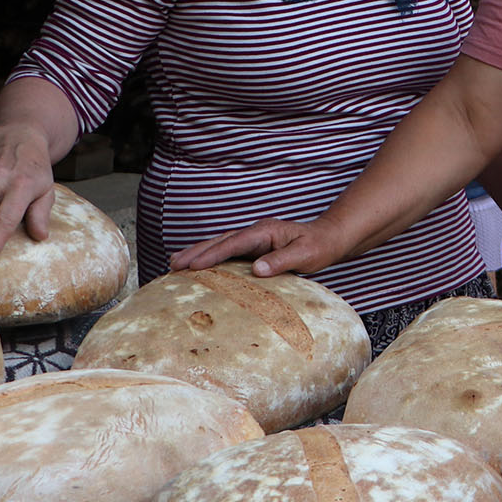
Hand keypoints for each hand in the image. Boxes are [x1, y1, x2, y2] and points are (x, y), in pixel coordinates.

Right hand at [169, 218, 344, 276]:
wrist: (328, 239)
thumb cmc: (318, 247)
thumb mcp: (306, 255)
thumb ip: (282, 260)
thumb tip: (258, 269)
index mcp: (265, 232)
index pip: (234, 243)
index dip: (213, 254)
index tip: (194, 266)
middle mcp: (255, 232)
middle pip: (220, 241)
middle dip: (196, 251)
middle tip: (173, 264)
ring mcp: (253, 239)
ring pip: (220, 244)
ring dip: (198, 252)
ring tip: (174, 263)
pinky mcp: (253, 247)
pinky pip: (226, 251)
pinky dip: (210, 256)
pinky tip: (196, 265)